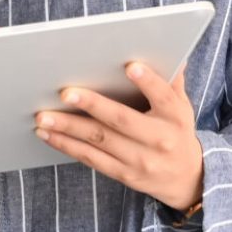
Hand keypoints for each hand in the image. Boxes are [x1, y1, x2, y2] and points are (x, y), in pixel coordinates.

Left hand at [33, 63, 202, 213]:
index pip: (162, 96)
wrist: (187, 179)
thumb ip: (171, 81)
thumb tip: (171, 53)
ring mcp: (140, 160)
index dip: (147, 82)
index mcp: (174, 117)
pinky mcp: (124, 174)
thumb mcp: (182, 106)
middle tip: (65, 93)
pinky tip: (49, 135)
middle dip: (92, 105)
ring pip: (99, 141)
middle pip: (121, 120)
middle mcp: (158, 139)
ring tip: (43, 117)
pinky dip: (67, 146)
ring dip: (68, 128)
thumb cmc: (177, 132)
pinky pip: (91, 158)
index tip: (130, 66)